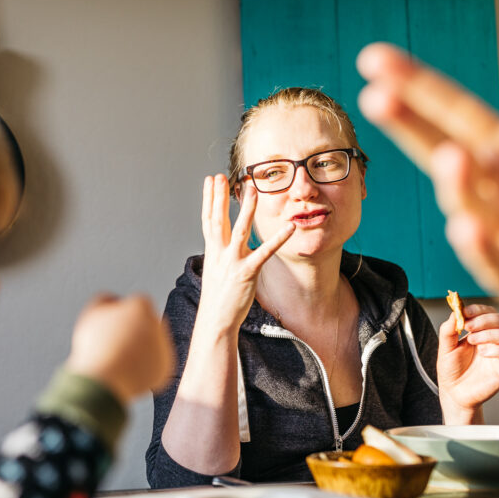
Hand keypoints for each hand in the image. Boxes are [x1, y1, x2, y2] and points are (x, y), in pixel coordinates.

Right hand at [66, 294, 173, 403]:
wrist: (104, 382)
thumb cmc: (95, 346)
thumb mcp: (92, 314)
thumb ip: (105, 300)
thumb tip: (115, 301)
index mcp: (142, 306)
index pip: (137, 305)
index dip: (123, 315)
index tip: (111, 327)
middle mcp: (159, 323)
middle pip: (147, 324)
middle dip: (135, 332)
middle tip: (115, 345)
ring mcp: (165, 347)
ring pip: (152, 345)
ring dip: (139, 351)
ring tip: (119, 361)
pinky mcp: (166, 368)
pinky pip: (154, 366)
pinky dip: (143, 369)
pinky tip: (127, 372)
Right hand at [196, 174, 294, 332]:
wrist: (215, 321)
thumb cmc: (218, 299)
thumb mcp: (215, 271)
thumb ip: (221, 254)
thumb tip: (224, 242)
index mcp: (212, 253)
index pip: (208, 220)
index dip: (209, 199)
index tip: (210, 180)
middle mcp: (219, 254)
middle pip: (218, 220)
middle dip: (220, 197)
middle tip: (223, 176)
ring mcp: (232, 263)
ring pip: (240, 230)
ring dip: (247, 209)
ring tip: (254, 190)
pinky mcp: (247, 273)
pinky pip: (264, 252)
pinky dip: (278, 238)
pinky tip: (290, 226)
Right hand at [357, 42, 498, 315]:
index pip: (452, 111)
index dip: (415, 84)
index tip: (375, 62)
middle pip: (443, 151)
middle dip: (407, 125)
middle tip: (378, 100)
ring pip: (469, 209)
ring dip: (456, 186)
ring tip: (451, 157)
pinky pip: (498, 265)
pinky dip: (481, 250)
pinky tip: (469, 228)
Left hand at [435, 303, 498, 423]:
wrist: (454, 392)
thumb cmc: (452, 369)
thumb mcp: (446, 347)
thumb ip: (449, 329)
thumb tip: (455, 311)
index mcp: (482, 330)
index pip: (488, 312)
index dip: (479, 309)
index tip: (465, 312)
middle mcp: (496, 339)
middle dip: (486, 320)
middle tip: (469, 327)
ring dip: (492, 334)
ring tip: (473, 342)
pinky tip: (484, 353)